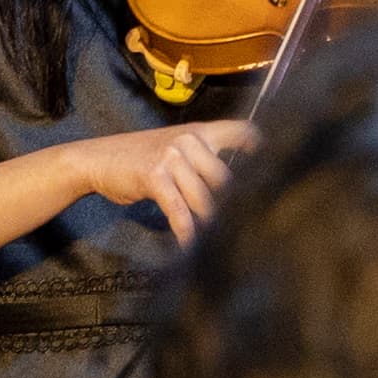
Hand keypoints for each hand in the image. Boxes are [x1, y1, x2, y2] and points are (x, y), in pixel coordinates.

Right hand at [79, 119, 249, 239]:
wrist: (99, 158)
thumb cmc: (140, 158)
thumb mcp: (174, 148)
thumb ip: (203, 161)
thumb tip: (233, 190)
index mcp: (200, 131)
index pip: (241, 131)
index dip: (263, 149)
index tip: (278, 171)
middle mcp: (190, 140)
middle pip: (227, 178)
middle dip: (235, 207)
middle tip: (245, 229)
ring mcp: (173, 157)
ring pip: (206, 199)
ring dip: (213, 226)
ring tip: (222, 245)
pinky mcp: (156, 177)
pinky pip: (180, 211)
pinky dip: (187, 233)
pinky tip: (191, 246)